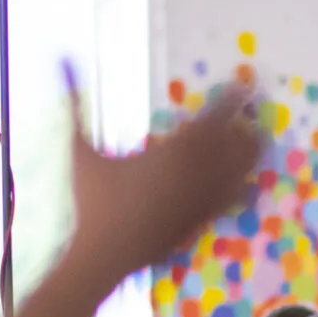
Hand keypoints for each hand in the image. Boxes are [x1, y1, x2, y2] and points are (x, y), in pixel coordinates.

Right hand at [65, 74, 262, 281]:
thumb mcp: (81, 152)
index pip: (211, 120)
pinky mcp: (201, 221)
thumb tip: (62, 61)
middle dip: (247, 127)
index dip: (231, 101)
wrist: (104, 254)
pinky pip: (232, 198)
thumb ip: (75, 106)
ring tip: (255, 139)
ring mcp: (200, 201)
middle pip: (236, 145)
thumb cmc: (92, 202)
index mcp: (170, 154)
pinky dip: (241, 183)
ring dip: (249, 154)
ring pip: (240, 172)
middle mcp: (192, 176)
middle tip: (252, 112)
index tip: (243, 85)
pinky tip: (244, 175)